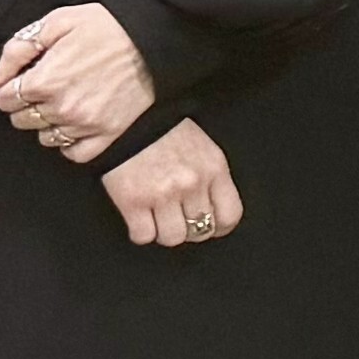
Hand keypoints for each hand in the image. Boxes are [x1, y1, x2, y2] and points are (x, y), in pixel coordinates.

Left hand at [0, 1, 157, 164]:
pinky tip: (75, 124)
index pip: (5, 99)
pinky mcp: (107, 133)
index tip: (24, 80)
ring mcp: (85, 124)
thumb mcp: (57, 21)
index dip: (11, 87)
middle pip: (21, 120)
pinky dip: (70, 143)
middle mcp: (62, 108)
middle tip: (45, 88)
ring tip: (63, 103)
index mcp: (45, 80)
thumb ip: (18, 48)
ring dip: (48, 123)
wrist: (155, 37)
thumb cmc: (106, 26)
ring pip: (45, 137)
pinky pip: (74, 152)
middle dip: (27, 105)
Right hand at [99, 117, 240, 249]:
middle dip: (191, 230)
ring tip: (158, 220)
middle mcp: (192, 184)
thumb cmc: (165, 133)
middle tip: (179, 220)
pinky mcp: (133, 202)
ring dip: (165, 233)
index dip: (220, 227)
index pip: (230, 215)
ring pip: (173, 238)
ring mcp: (162, 194)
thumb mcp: (203, 149)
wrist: (128, 120)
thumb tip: (213, 206)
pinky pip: (144, 236)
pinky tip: (140, 219)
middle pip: (201, 231)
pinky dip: (141, 232)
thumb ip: (211, 177)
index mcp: (214, 169)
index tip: (211, 227)